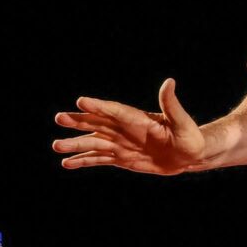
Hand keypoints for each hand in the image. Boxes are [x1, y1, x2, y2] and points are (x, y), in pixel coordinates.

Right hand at [52, 78, 205, 174]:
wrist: (190, 154)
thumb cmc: (189, 135)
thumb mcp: (182, 121)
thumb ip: (171, 104)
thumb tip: (169, 82)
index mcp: (138, 119)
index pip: (115, 110)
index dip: (99, 106)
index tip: (81, 101)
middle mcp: (125, 129)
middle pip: (98, 123)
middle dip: (79, 121)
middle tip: (59, 117)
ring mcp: (122, 144)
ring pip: (94, 142)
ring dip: (76, 144)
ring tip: (56, 145)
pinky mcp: (122, 158)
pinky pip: (98, 159)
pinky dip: (83, 161)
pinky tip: (66, 163)